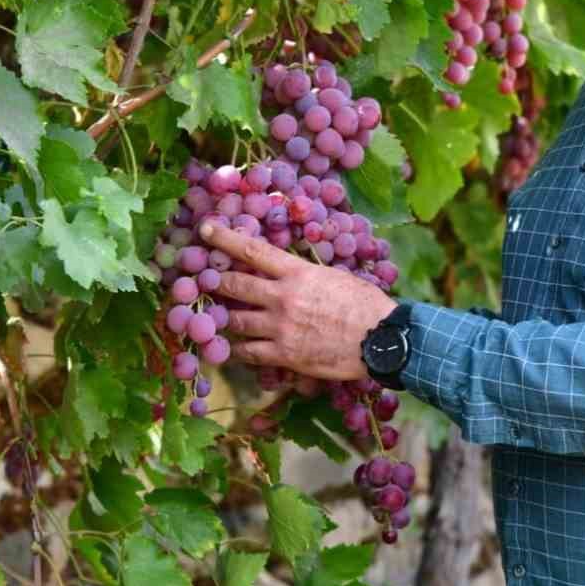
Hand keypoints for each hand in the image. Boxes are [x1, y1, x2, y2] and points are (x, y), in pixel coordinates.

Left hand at [203, 223, 397, 380]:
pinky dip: (236, 350)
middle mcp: (282, 298)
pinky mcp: (284, 355)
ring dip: (222, 318)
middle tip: (204, 280)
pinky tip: (232, 349)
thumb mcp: (335, 276)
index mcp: (297, 273)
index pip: (252, 250)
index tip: (205, 230)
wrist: (380, 340)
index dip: (225, 239)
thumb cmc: (365, 304)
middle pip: (234, 284)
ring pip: (234, 321)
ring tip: (216, 316)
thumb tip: (290, 270)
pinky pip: (247, 353)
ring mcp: (280, 328)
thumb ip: (306, 273)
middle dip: (214, 281)